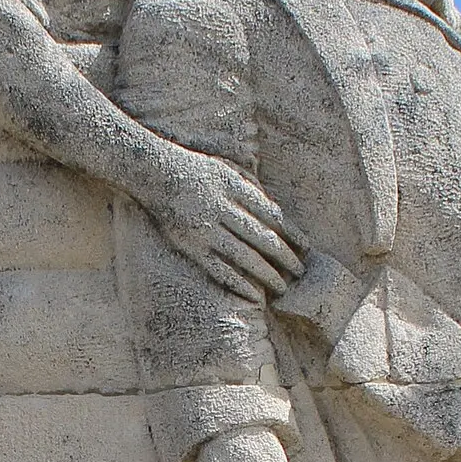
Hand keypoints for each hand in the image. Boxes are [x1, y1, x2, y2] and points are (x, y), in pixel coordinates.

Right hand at [134, 143, 302, 299]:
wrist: (155, 173)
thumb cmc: (195, 169)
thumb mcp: (227, 166)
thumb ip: (250, 184)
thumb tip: (275, 206)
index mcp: (236, 189)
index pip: (273, 216)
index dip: (292, 234)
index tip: (305, 248)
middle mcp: (224, 209)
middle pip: (262, 238)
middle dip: (285, 257)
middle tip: (300, 272)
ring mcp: (207, 230)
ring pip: (244, 257)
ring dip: (266, 274)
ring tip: (282, 287)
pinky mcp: (191, 246)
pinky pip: (219, 269)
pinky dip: (238, 283)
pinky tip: (254, 294)